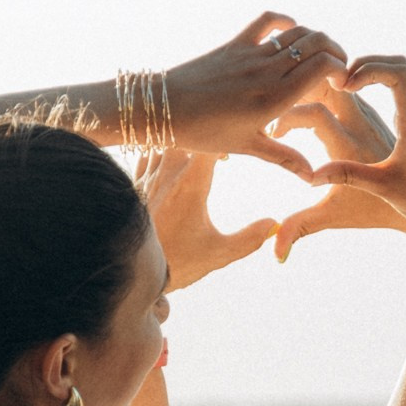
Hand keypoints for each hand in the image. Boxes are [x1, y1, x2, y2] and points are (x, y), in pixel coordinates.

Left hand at [141, 150, 275, 290]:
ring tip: (193, 152)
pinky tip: (167, 162)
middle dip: (203, 140)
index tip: (232, 154)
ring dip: (181, 142)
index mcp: (191, 183)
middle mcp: (168, 173)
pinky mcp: (135, 185)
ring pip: (165, 140)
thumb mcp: (219, 254)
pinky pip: (145, 153)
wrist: (131, 270)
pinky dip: (158, 150)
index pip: (211, 143)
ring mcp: (148, 176)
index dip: (225, 142)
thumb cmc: (176, 263)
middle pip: (188, 135)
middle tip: (215, 152)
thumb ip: (250, 239)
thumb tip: (274, 225)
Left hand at [159, 12, 349, 176]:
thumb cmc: (205, 134)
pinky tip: (291, 32)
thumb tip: (312, 177)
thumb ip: (284, 157)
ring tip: (320, 55)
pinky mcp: (236, 43)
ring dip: (316, 39)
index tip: (343, 83)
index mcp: (275, 99)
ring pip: (298, 33)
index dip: (341, 69)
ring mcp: (252, 53)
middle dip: (336, 53)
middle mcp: (267, 71)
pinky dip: (285, 22)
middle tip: (338, 69)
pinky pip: (268, 21)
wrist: (164, 108)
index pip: (323, 67)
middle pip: (317, 45)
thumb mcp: (248, 147)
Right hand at [297, 57, 405, 258]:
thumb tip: (309, 176)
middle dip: (366, 63)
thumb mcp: (383, 190)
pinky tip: (355, 99)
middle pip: (400, 65)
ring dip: (371, 70)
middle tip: (338, 80)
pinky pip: (400, 90)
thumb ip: (348, 176)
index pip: (399, 76)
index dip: (369, 69)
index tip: (344, 84)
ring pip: (402, 75)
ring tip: (342, 86)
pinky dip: (377, 83)